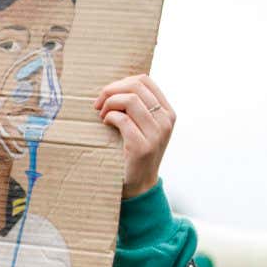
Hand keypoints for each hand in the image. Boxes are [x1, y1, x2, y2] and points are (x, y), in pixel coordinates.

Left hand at [94, 74, 174, 199]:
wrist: (139, 186)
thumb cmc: (135, 152)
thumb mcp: (144, 127)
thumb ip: (138, 107)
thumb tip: (115, 86)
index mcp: (167, 112)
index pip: (144, 80)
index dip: (121, 82)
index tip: (108, 94)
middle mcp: (165, 121)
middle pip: (135, 87)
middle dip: (111, 90)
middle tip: (99, 103)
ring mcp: (156, 134)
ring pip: (130, 100)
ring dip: (109, 104)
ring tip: (103, 115)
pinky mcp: (142, 146)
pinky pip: (122, 119)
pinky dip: (109, 117)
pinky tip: (105, 123)